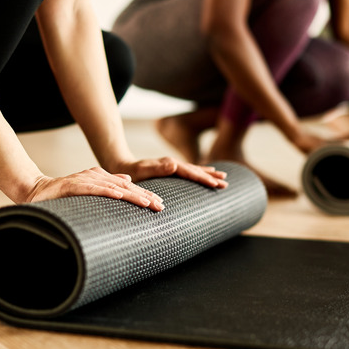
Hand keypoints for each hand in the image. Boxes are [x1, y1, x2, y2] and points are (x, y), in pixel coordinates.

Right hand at [25, 167, 166, 210]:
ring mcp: (83, 180)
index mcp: (100, 178)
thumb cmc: (63, 195)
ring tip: (146, 203)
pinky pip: (91, 189)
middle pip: (124, 186)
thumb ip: (107, 185)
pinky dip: (106, 191)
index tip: (160, 205)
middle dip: (144, 196)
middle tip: (160, 206)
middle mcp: (95, 176)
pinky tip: (119, 196)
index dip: (144, 195)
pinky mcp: (70, 185)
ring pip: (112, 187)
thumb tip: (127, 180)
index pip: (127, 187)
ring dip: (130, 195)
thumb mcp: (89, 191)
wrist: (35, 191)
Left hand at [109, 157, 228, 188]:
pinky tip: (206, 175)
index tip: (216, 184)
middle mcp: (173, 164)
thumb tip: (174, 164)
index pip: (191, 172)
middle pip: (196, 170)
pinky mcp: (171, 170)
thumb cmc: (130, 173)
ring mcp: (173, 166)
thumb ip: (157, 168)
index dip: (204, 178)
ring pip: (195, 170)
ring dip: (209, 174)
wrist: (122, 166)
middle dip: (211, 176)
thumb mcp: (141, 171)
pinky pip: (189, 172)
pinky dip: (200, 173)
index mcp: (169, 165)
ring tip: (223, 178)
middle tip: (226, 183)